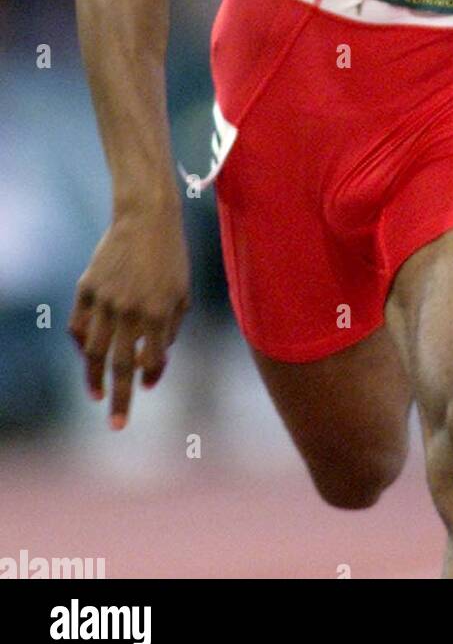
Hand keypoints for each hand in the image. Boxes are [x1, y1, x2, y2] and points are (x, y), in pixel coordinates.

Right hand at [67, 212, 190, 429]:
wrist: (147, 218)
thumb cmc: (171, 258)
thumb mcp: (182, 293)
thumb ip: (170, 330)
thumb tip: (152, 366)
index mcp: (159, 311)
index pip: (152, 360)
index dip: (151, 376)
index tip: (147, 387)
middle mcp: (130, 309)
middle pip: (120, 365)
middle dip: (119, 399)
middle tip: (117, 425)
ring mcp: (105, 299)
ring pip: (93, 351)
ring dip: (94, 378)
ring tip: (96, 395)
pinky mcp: (87, 288)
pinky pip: (79, 326)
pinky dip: (82, 344)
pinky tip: (88, 356)